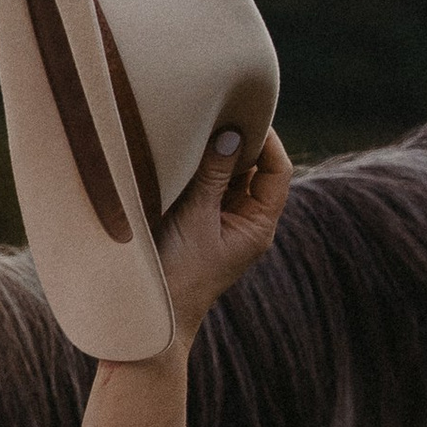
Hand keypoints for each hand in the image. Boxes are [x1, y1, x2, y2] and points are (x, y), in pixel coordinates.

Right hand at [155, 126, 292, 347]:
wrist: (148, 315)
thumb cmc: (177, 273)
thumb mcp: (196, 217)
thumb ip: (214, 174)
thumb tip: (232, 132)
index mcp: (258, 225)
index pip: (277, 171)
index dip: (268, 140)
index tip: (245, 114)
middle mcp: (245, 223)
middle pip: (254, 170)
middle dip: (239, 142)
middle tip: (218, 111)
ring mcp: (220, 223)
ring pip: (228, 177)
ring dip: (215, 153)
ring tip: (197, 126)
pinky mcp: (196, 224)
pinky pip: (205, 188)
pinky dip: (198, 168)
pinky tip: (182, 151)